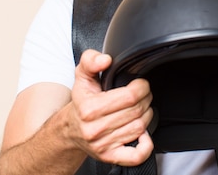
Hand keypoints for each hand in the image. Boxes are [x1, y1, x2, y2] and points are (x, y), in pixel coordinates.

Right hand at [67, 50, 153, 165]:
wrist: (70, 129)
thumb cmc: (81, 102)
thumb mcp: (82, 76)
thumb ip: (91, 61)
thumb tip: (105, 60)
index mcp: (89, 108)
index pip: (130, 97)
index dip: (142, 87)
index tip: (141, 84)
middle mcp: (94, 129)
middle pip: (137, 111)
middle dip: (146, 99)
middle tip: (143, 94)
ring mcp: (103, 145)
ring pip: (139, 128)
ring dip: (146, 116)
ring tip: (141, 108)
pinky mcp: (110, 157)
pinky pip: (135, 156)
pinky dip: (145, 146)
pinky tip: (144, 135)